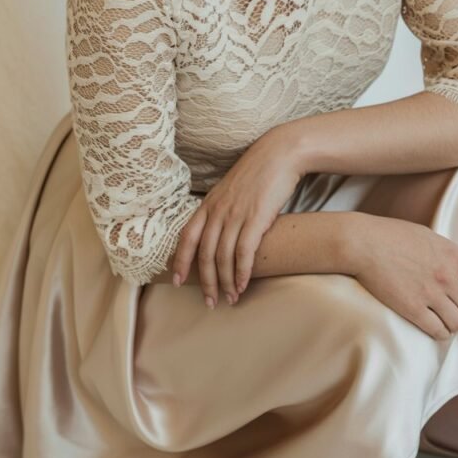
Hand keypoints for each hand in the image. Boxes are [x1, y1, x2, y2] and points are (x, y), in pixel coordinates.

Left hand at [172, 130, 304, 306]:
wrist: (279, 155)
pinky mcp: (255, 219)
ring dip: (225, 282)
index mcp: (208, 204)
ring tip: (230, 298)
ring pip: (222, 257)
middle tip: (209, 302)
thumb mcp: (230, 189)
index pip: (187, 237)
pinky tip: (242, 284)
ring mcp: (235, 215)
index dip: (180, 261)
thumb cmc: (258, 173)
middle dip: (205, 281)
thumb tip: (219, 230)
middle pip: (204, 254)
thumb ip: (221, 208)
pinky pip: (243, 253)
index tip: (177, 281)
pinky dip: (241, 272)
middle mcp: (217, 211)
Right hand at [349, 213, 457, 339]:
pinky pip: (437, 331)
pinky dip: (439, 333)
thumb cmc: (396, 237)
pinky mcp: (411, 307)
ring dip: (452, 325)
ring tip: (441, 318)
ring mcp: (429, 292)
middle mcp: (446, 276)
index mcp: (455, 256)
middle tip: (456, 312)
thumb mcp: (434, 241)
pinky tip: (431, 326)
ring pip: (456, 323)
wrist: (363, 242)